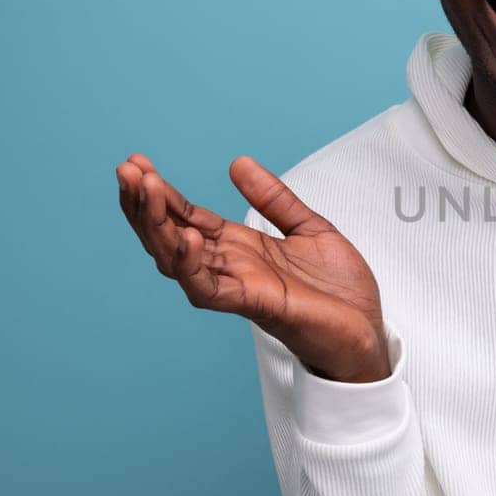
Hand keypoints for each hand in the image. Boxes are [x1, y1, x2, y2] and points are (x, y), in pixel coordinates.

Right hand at [115, 153, 390, 382]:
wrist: (368, 332)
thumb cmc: (339, 290)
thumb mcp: (309, 228)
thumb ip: (273, 198)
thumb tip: (237, 163)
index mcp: (240, 247)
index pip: (187, 218)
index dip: (162, 193)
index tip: (138, 163)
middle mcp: (231, 267)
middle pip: (171, 236)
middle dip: (146, 205)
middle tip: (127, 170)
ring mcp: (239, 287)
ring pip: (180, 261)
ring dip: (158, 227)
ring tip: (145, 190)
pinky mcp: (257, 305)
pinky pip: (212, 290)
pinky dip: (194, 265)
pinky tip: (187, 237)